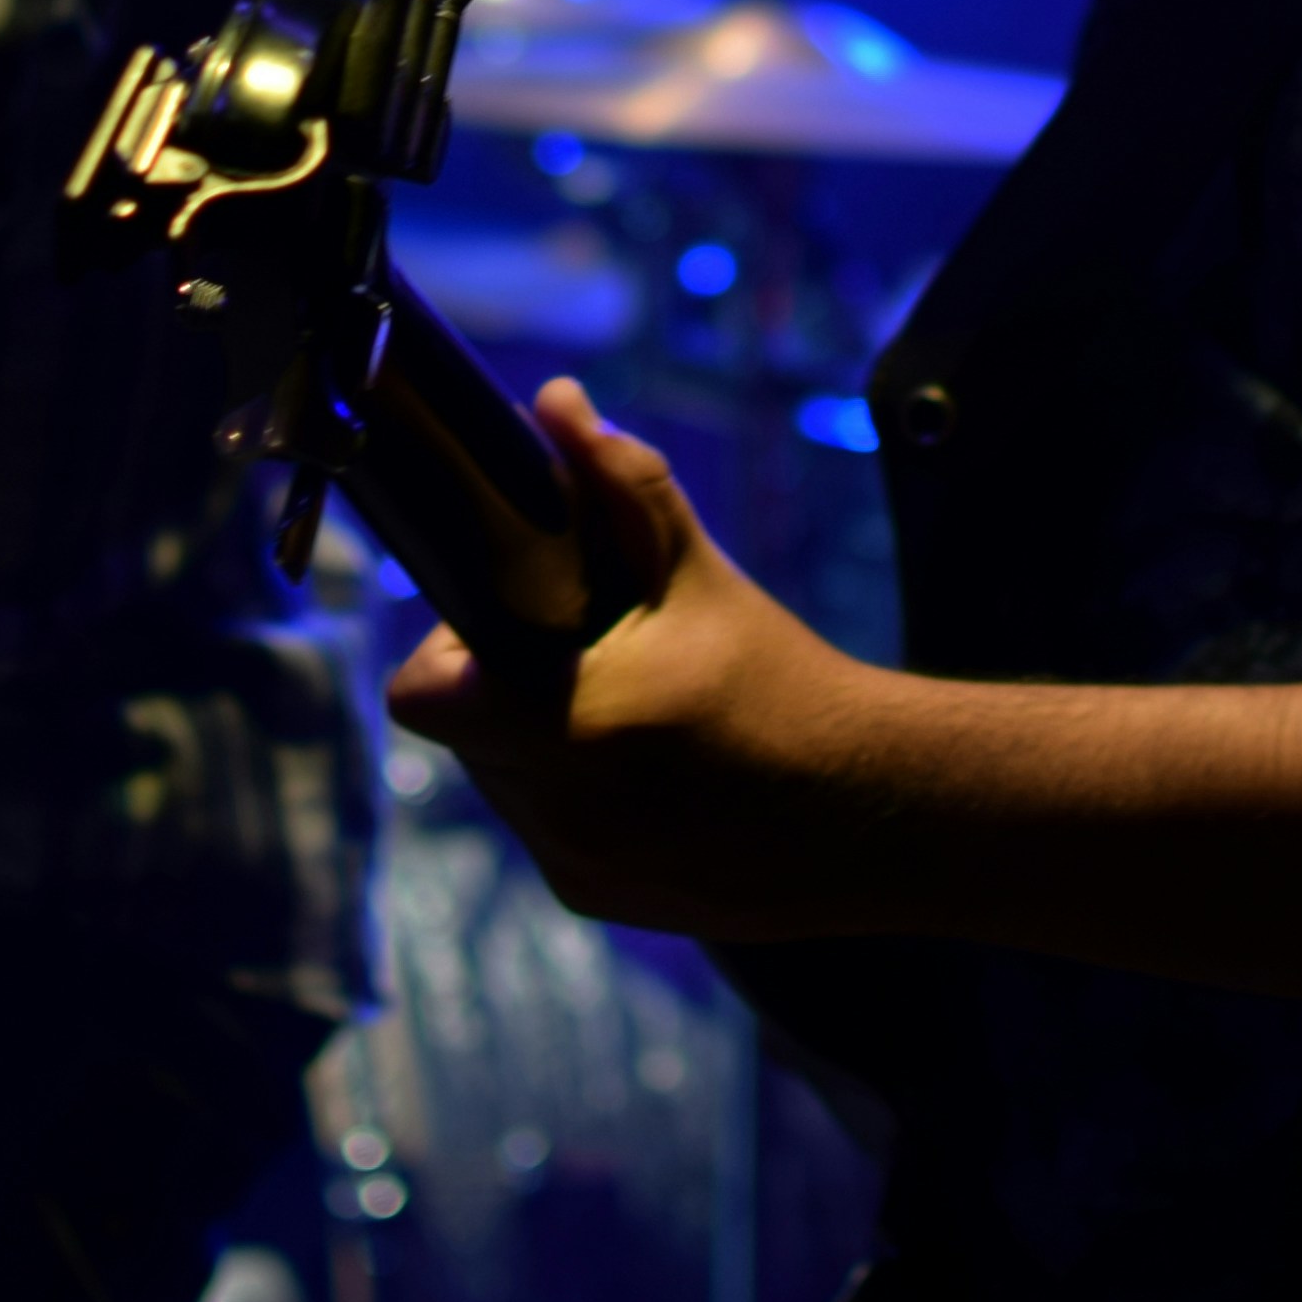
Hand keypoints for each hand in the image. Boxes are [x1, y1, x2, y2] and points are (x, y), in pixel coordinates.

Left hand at [383, 386, 917, 942]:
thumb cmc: (786, 684)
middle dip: (504, 686)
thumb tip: (557, 403)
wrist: (880, 812)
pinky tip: (651, 769)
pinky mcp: (598, 899)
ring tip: (624, 707)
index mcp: (570, 728)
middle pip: (466, 732)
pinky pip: (546, 829)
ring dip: (536, 741)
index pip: (421, 695)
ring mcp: (577, 867)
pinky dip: (575, 794)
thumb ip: (621, 484)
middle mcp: (559, 813)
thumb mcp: (701, 575)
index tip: (516, 617)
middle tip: (582, 649)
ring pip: (504, 783)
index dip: (450, 647)